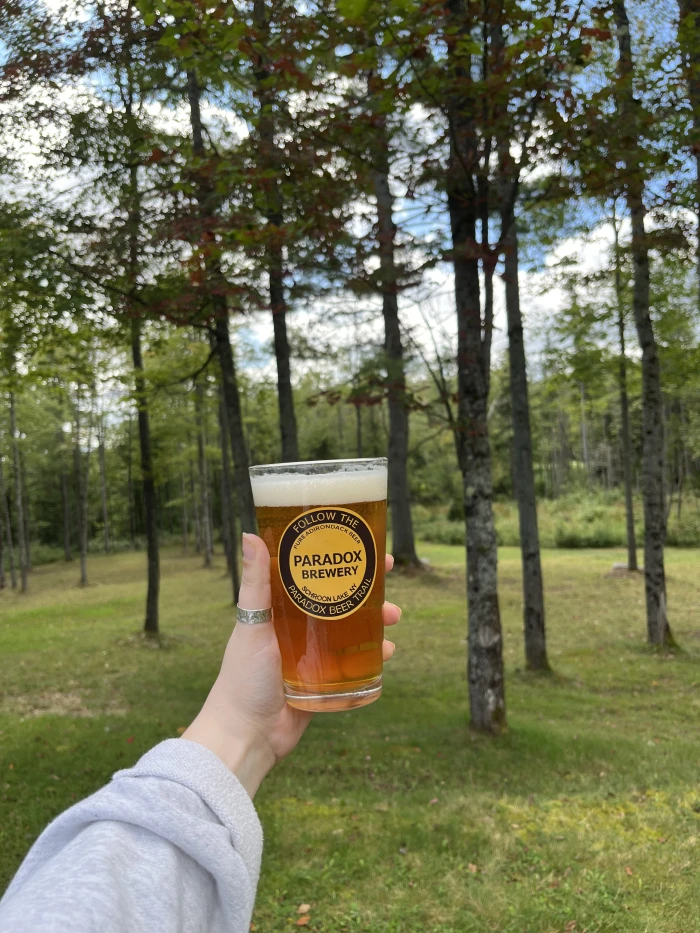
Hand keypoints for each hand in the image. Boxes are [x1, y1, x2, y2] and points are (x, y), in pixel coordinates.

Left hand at [183, 533, 400, 797]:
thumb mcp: (251, 625)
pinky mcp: (325, 681)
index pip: (311, 573)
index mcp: (279, 609)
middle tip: (388, 579)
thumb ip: (254, 584)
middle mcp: (297, 628)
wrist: (246, 735)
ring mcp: (313, 655)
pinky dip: (374, 655)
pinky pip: (355, 663)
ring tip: (394, 617)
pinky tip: (389, 652)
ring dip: (376, 620)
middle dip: (366, 587)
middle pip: (338, 599)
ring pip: (352, 629)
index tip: (361, 543)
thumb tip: (250, 534)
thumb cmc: (242, 678)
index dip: (337, 557)